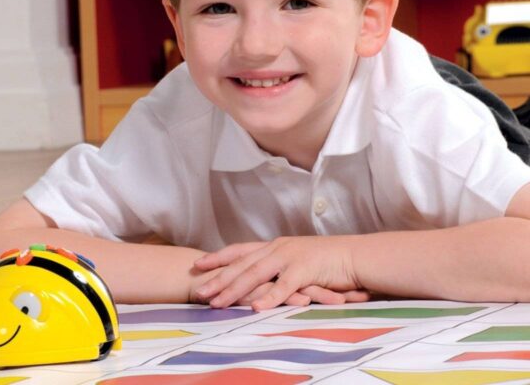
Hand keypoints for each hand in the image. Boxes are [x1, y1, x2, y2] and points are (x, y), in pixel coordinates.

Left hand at [193, 236, 368, 310]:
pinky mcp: (305, 270)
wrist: (354, 255)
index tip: (199, 265)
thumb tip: (260, 277)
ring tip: (217, 303)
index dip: (219, 257)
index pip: (240, 250)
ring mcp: (290, 257)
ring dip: (234, 289)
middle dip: (219, 278)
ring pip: (256, 274)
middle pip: (242, 264)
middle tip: (199, 291)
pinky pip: (284, 286)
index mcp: (275, 246)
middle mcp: (278, 249)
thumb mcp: (297, 260)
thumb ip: (279, 267)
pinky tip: (255, 308)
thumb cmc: (326, 261)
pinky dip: (269, 297)